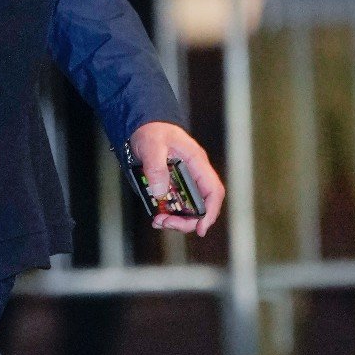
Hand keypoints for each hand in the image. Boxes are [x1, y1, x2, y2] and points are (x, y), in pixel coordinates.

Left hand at [128, 120, 224, 236]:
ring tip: (158, 221)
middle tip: (167, 223)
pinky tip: (156, 216)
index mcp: (196, 162)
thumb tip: (159, 192)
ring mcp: (183, 181)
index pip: (213, 190)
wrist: (140, 125)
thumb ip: (156, 166)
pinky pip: (174, 205)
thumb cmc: (151, 130)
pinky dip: (167, 213)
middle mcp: (193, 174)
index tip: (201, 228)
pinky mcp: (171, 185)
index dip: (211, 211)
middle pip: (200, 205)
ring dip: (176, 219)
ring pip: (187, 208)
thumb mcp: (152, 145)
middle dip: (187, 220)